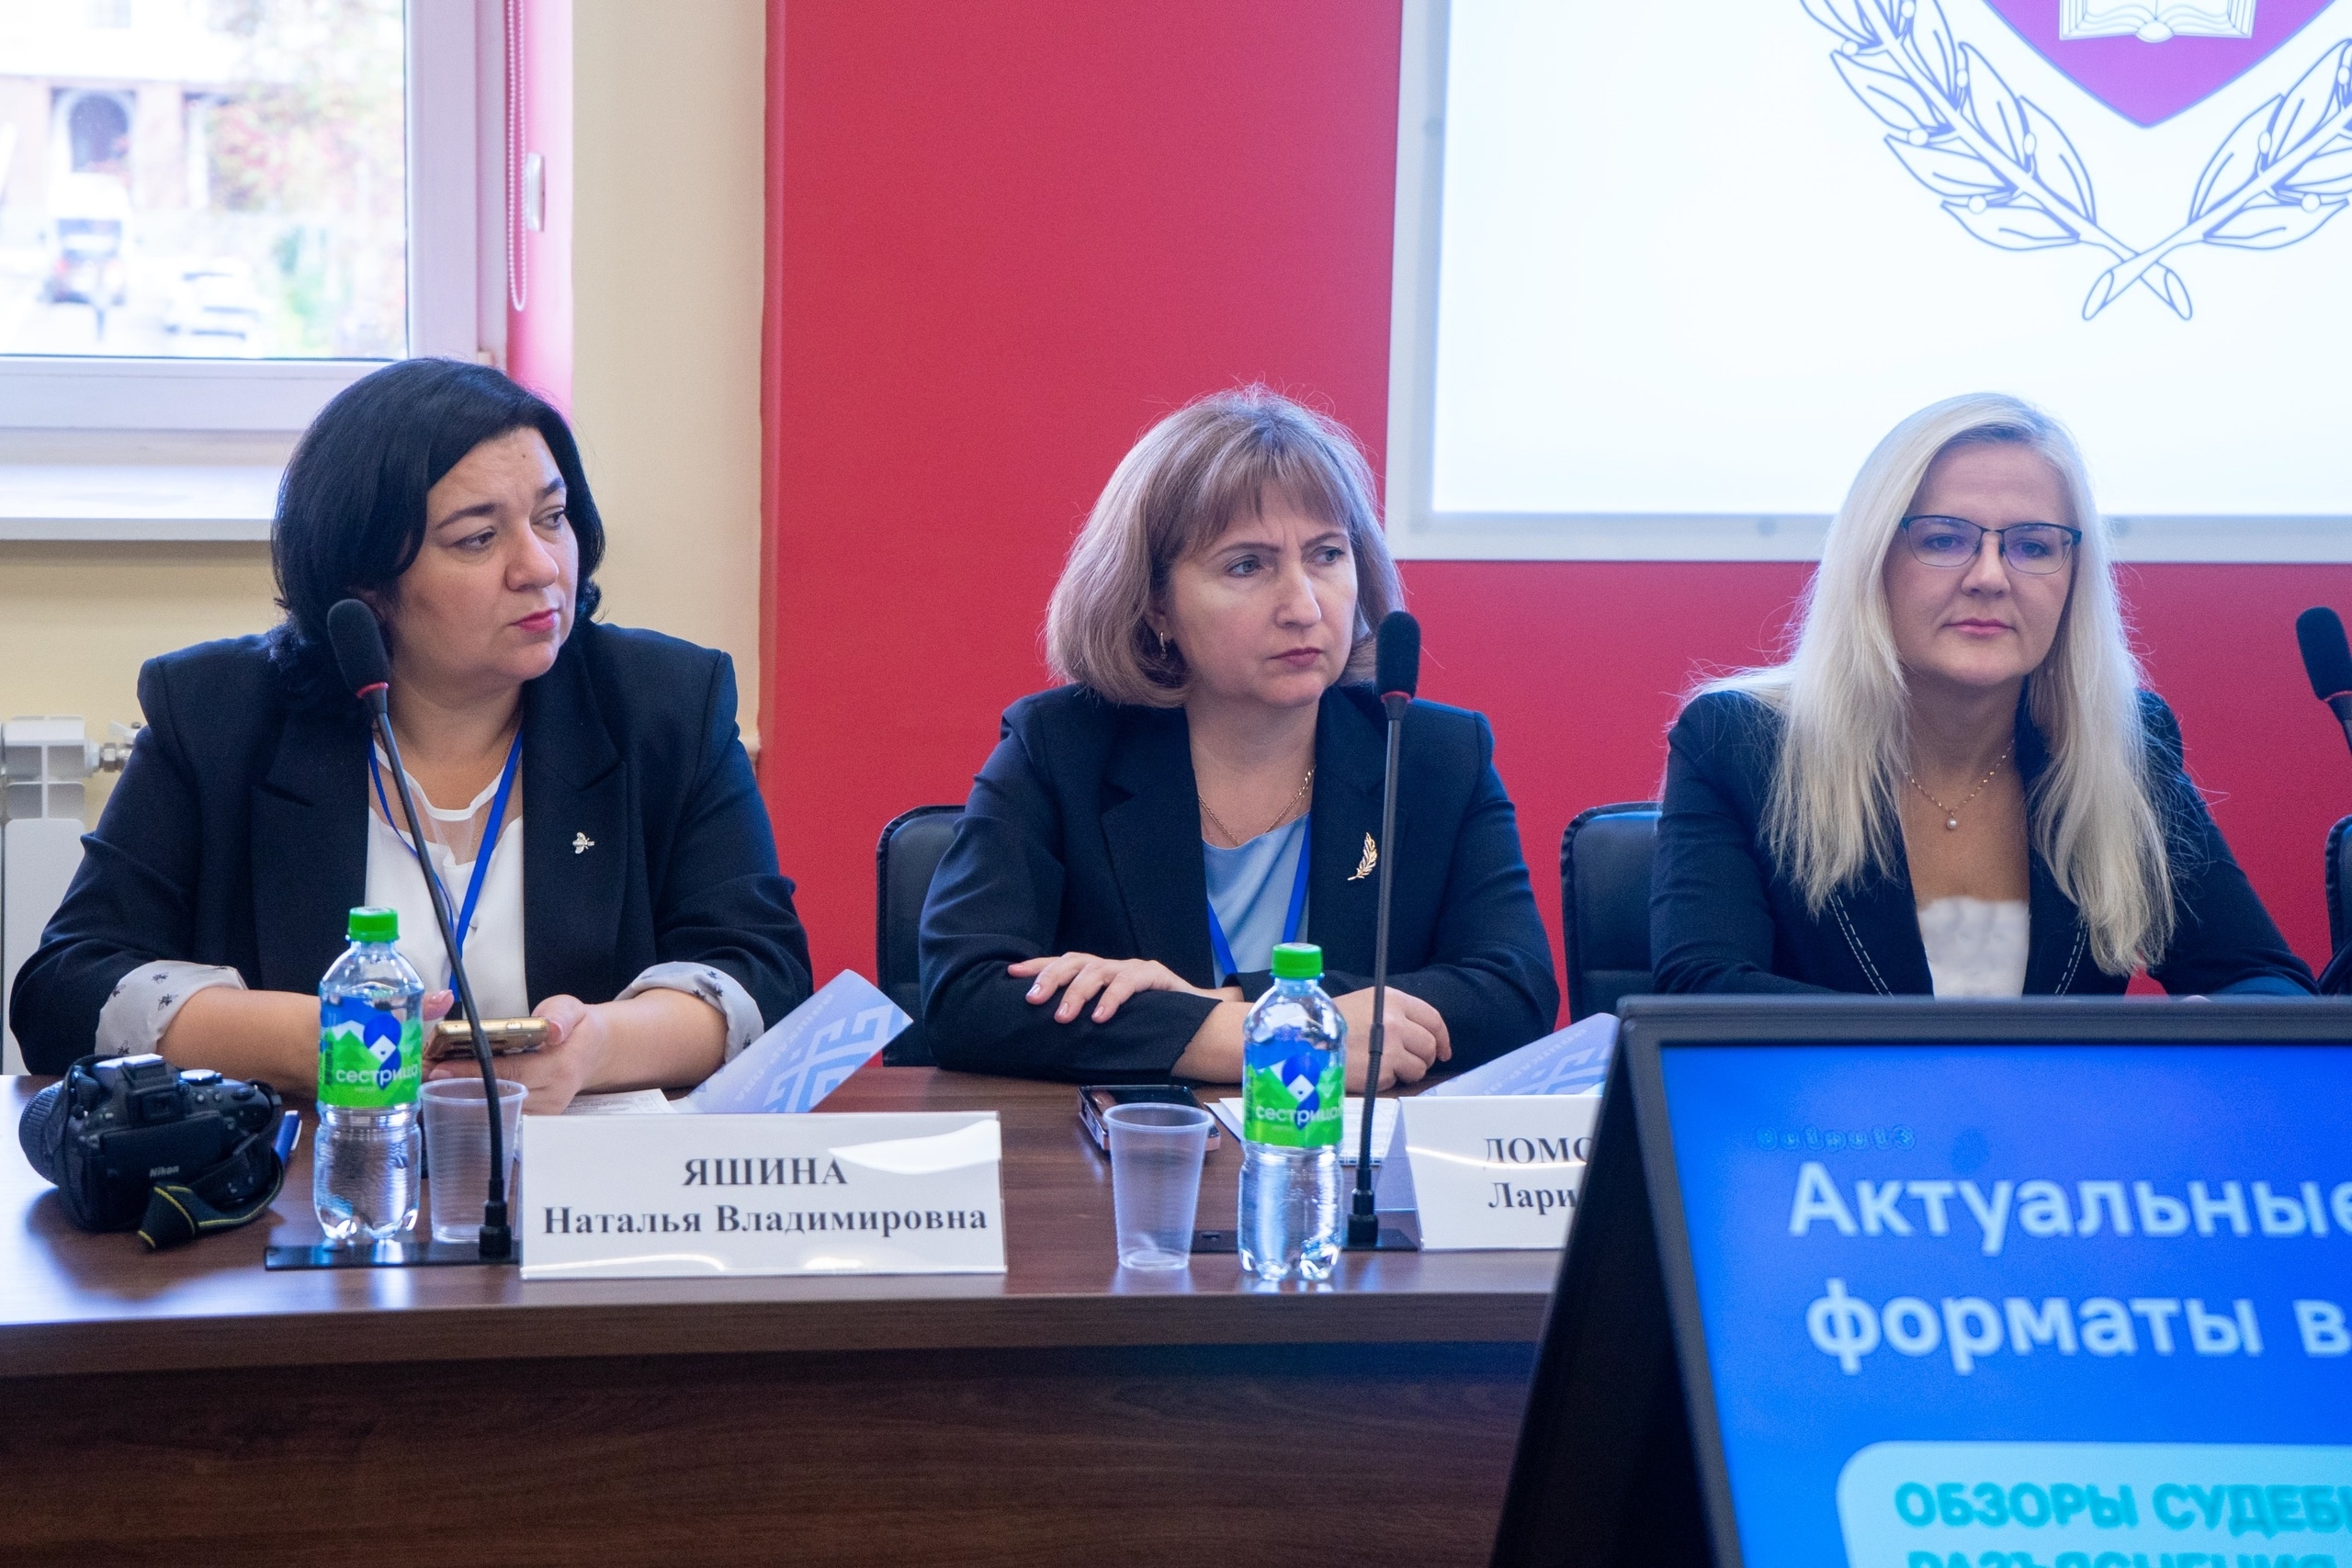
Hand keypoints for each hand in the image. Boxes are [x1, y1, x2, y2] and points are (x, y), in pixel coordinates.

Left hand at [425, 993, 604, 1113]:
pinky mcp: (536, 1120)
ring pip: (495, 1111)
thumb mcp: (573, 1010)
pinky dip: (475, 1106)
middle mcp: (552, 1096)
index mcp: (560, 1067)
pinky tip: (452, 1095)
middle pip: (496, 1096)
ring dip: (462, 1099)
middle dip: (457, 1087)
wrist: (593, 1052)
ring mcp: (544, 1112)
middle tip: (423, 1077)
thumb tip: (553, 1029)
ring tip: (430, 1085)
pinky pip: (501, 1116)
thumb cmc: (576, 1029)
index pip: (509, 1072)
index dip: (472, 1071)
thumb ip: (561, 1015)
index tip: (440, 1068)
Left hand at [1008, 953, 1230, 1023]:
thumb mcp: (1111, 1017)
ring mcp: (1133, 968)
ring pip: (1098, 970)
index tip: (1011, 973)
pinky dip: (1112, 998)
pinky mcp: (1156, 975)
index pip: (1062, 963)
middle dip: (1051, 978)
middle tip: (1033, 1000)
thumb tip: (1047, 1036)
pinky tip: (1101, 1016)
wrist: (1197, 1016)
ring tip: (1063, 1016)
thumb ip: (1086, 1018)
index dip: (1037, 966)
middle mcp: (1111, 966)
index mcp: (1097, 973)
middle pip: (1075, 962)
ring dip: (1077, 993)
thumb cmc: (1148, 1019)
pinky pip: (1130, 982)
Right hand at [1335, 987, 1448, 1091]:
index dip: (1442, 1037)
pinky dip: (1388, 1080)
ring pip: (1419, 1067)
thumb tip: (1417, 1032)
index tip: (1444, 1051)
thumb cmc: (1331, 1022)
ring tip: (1387, 1068)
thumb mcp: (1365, 1002)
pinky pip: (1398, 1080)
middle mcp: (1396, 1021)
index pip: (1433, 1018)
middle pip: (1429, 1045)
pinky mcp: (1382, 1070)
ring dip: (1408, 1072)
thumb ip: (1393, 1012)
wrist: (1305, 1038)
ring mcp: (1390, 1047)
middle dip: (1425, 1057)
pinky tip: (1370, 1071)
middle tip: (1412, 1063)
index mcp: (1393, 1000)